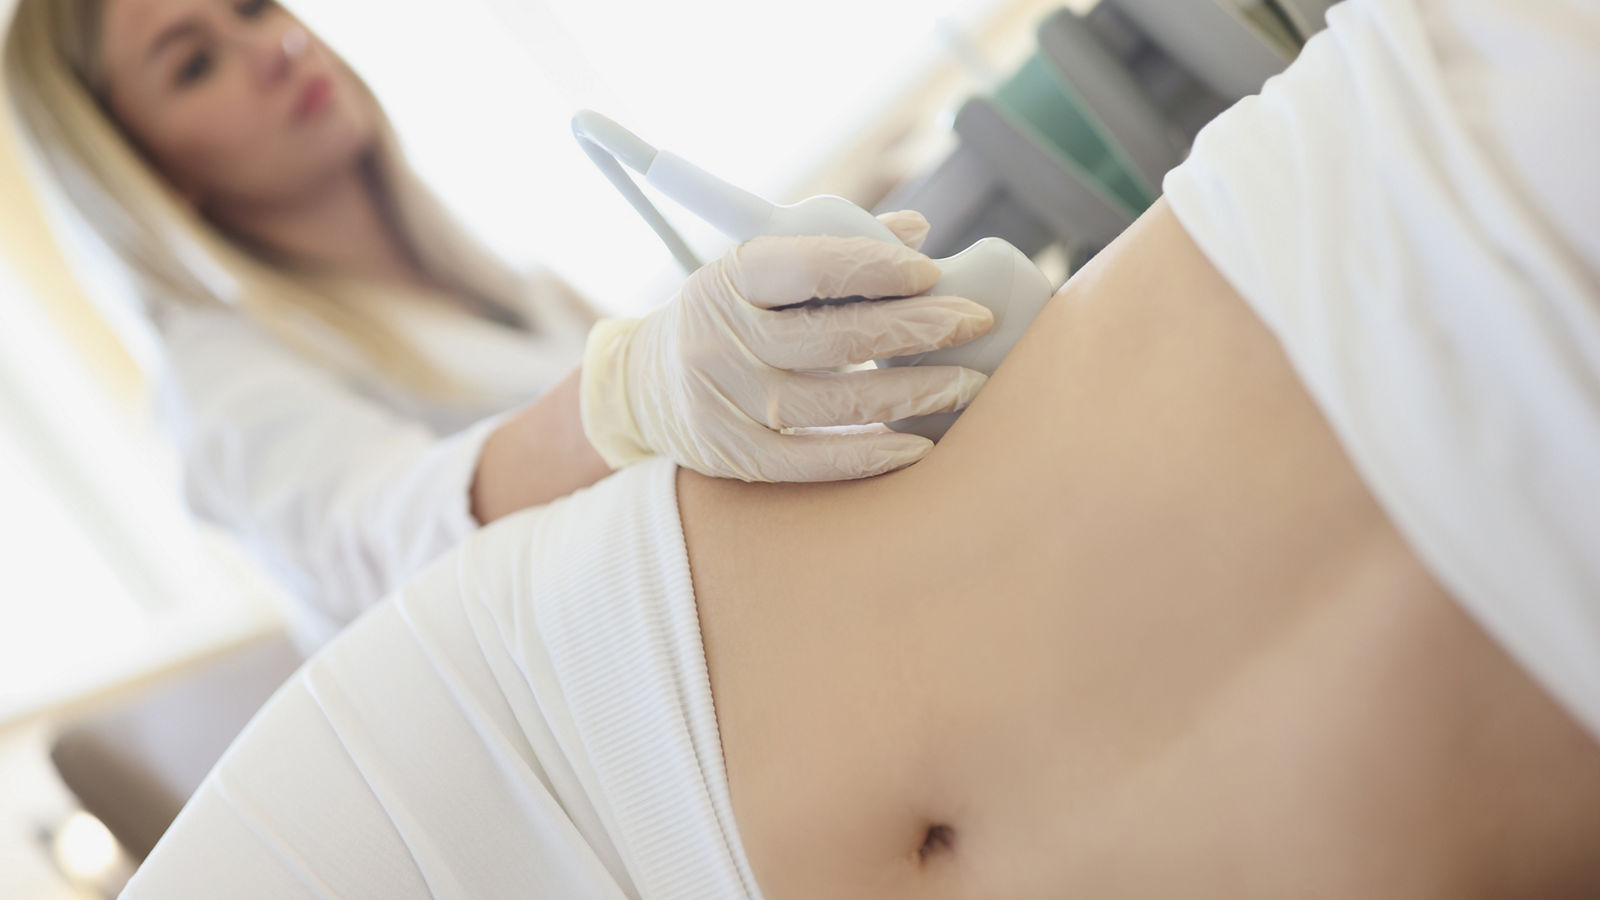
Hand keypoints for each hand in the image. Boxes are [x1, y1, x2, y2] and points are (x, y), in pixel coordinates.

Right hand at [580, 210, 993, 481]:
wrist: (642, 388)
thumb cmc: (729, 316)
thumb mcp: (760, 271)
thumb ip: (835, 247)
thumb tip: (917, 232)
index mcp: (727, 278)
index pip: (807, 263)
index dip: (874, 265)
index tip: (932, 271)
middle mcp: (718, 339)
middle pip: (831, 336)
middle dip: (916, 328)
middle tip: (977, 323)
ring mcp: (723, 403)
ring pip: (833, 401)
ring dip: (912, 392)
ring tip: (970, 384)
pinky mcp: (732, 456)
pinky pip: (812, 460)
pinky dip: (870, 453)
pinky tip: (920, 444)